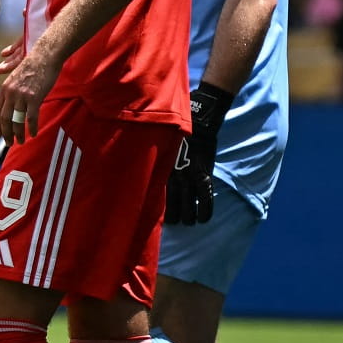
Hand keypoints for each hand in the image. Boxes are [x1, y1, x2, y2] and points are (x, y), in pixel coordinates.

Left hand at [0, 39, 60, 143]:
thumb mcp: (17, 77)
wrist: (45, 56)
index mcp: (5, 89)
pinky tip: (33, 134)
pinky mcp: (34, 97)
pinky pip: (31, 118)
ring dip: (18, 134)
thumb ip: (13, 90)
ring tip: (21, 141)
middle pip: (4, 119)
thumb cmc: (34, 66)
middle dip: (6, 133)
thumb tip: (12, 103)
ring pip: (16, 121)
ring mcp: (22, 96)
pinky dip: (32, 128)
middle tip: (9, 143)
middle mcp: (10, 93)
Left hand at [165, 84, 231, 225]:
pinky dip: (204, 210)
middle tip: (175, 220)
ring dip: (188, 217)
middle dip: (173, 216)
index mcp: (159, 170)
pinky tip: (203, 220)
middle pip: (171, 206)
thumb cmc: (176, 131)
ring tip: (189, 221)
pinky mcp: (203, 175)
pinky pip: (204, 198)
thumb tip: (138, 164)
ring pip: (187, 206)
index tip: (152, 217)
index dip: (154, 209)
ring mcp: (188, 177)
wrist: (198, 121)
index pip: (153, 196)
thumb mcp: (159, 147)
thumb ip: (153, 159)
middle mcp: (172, 176)